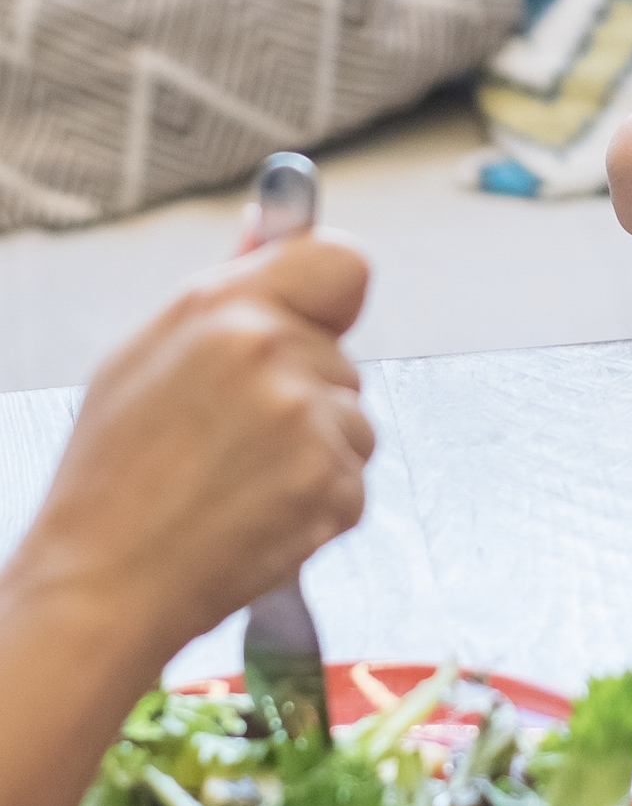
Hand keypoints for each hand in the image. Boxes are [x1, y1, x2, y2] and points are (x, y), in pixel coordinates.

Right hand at [18, 232, 375, 657]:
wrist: (102, 585)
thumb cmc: (113, 477)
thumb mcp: (143, 358)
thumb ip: (225, 290)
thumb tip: (271, 220)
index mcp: (223, 312)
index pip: (342, 262)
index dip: (333, 292)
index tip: (318, 315)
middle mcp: (273, 356)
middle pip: (342, 358)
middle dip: (305, 392)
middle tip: (230, 437)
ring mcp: (307, 423)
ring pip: (354, 420)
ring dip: (315, 450)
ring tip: (235, 480)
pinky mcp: (332, 484)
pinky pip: (354, 479)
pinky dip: (319, 500)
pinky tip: (257, 513)